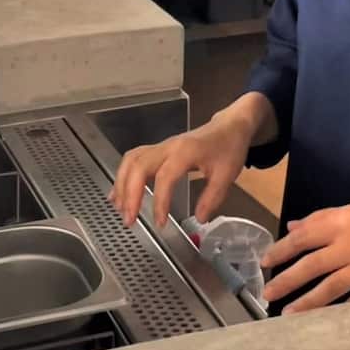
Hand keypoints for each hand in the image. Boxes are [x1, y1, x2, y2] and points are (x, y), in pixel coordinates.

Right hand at [109, 109, 256, 230]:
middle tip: (130, 220)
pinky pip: (134, 159)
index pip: (164, 176)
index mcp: (186, 152)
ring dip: (122, 184)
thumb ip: (212, 198)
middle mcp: (168, 147)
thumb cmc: (228, 148)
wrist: (230, 126)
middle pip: (139, 165)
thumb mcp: (227, 175)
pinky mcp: (158, 149)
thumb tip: (199, 220)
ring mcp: (161, 146)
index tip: (161, 223)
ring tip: (120, 209)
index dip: (159, 201)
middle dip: (130, 194)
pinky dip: (124, 176)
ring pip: (132, 160)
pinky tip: (119, 194)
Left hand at [260, 183, 349, 313]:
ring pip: (331, 288)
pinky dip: (341, 314)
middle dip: (286, 280)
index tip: (264, 262)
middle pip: (311, 266)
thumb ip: (322, 218)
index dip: (280, 251)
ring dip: (307, 302)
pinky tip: (326, 323)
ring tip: (289, 313)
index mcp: (340, 223)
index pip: (302, 238)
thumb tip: (294, 226)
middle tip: (267, 293)